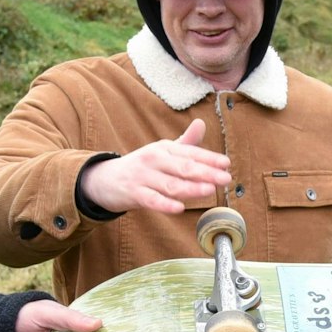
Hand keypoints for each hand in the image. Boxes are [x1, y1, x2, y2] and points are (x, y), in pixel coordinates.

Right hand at [77, 118, 232, 214]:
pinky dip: (165, 204)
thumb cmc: (142, 166)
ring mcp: (143, 177)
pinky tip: (180, 208)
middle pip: (183, 167)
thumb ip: (185, 142)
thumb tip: (202, 123)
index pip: (190, 153)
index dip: (209, 158)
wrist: (105, 179)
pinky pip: (152, 200)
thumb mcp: (162, 151)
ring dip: (190, 187)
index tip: (226, 164)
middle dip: (206, 172)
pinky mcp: (134, 193)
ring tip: (209, 190)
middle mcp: (154, 159)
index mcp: (164, 148)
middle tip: (225, 178)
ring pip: (170, 184)